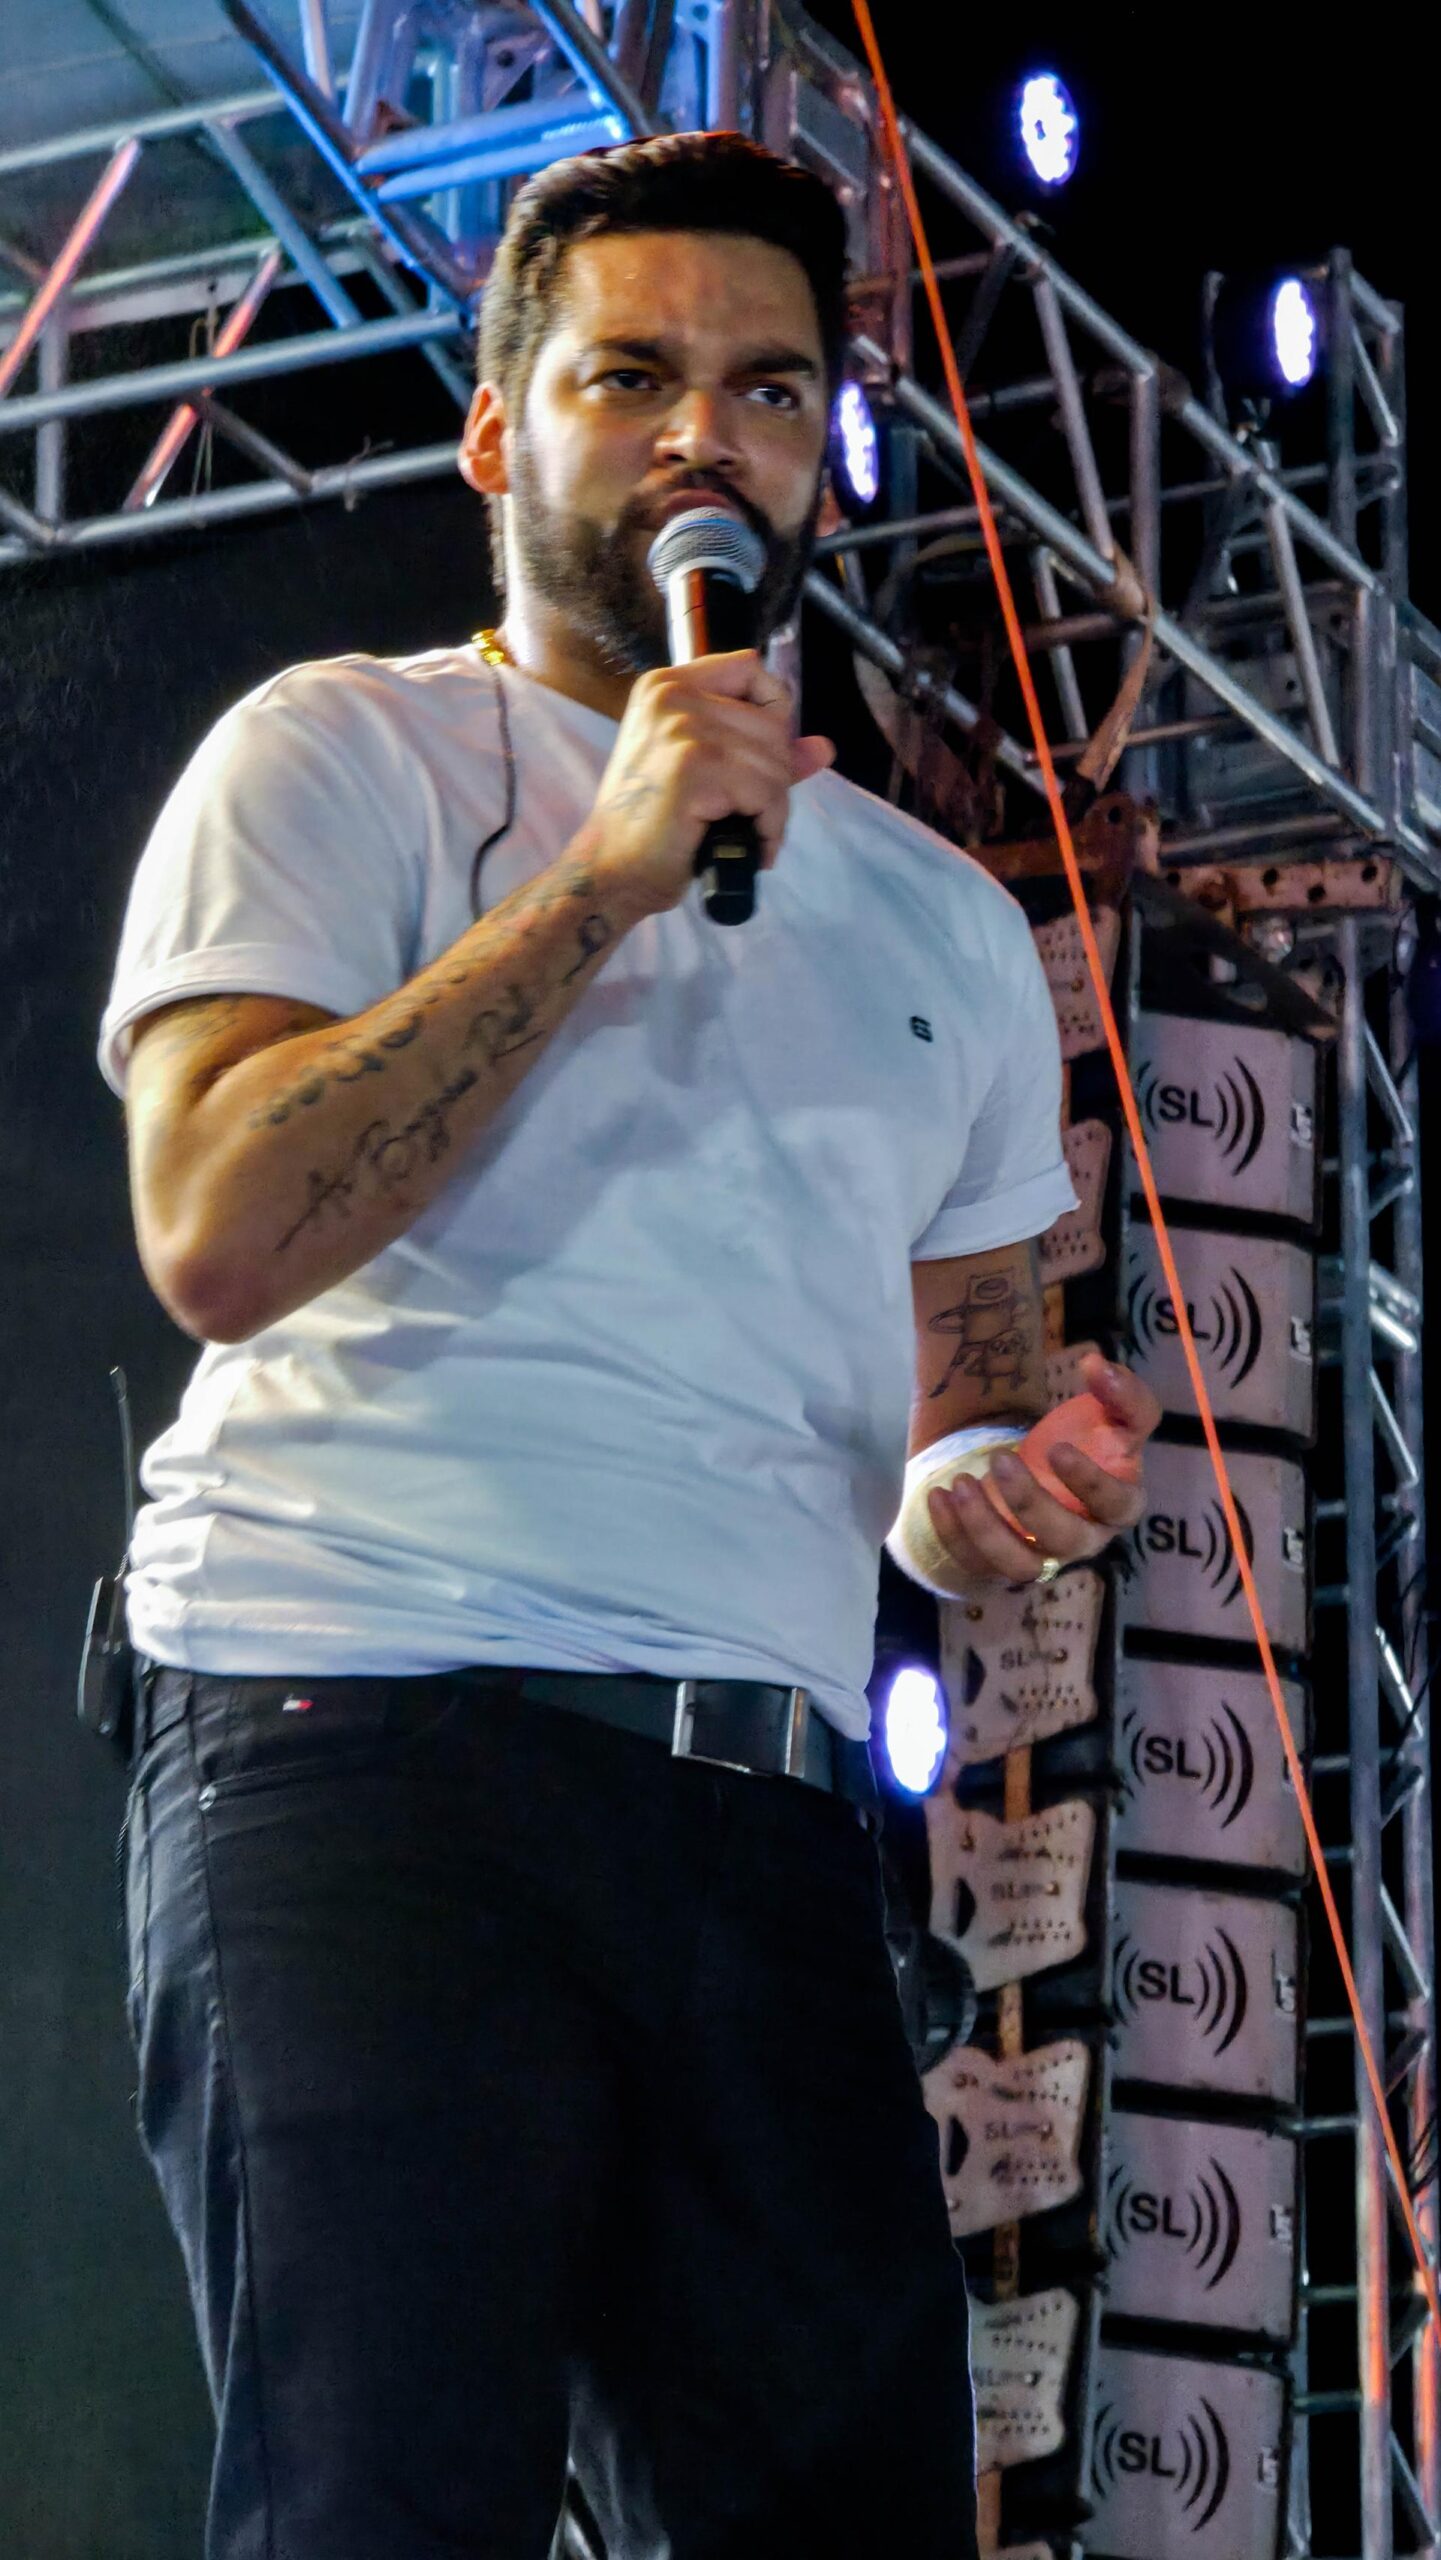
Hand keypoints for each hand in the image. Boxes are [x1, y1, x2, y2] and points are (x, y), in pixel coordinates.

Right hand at [589, 650, 833, 915]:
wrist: (611, 871)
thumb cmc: (653, 825)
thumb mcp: (704, 773)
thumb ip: (761, 751)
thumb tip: (824, 747)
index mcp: (667, 685)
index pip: (751, 669)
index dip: (773, 714)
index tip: (762, 758)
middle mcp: (672, 695)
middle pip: (772, 722)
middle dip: (776, 777)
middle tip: (753, 813)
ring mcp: (682, 729)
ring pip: (775, 761)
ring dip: (774, 809)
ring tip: (751, 834)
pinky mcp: (694, 768)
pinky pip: (767, 794)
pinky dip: (769, 828)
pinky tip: (750, 847)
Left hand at [925, 1352, 1160, 1588]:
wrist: (1040, 1462)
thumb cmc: (1085, 1440)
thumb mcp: (1111, 1412)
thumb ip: (1120, 1391)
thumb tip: (1097, 1365)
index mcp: (1118, 1506)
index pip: (1117, 1507)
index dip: (1091, 1485)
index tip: (1057, 1449)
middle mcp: (1083, 1540)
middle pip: (1064, 1541)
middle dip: (1029, 1504)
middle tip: (1000, 1459)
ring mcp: (1041, 1557)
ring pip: (1019, 1567)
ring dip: (987, 1529)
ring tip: (961, 1483)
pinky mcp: (1000, 1564)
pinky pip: (976, 1564)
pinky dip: (954, 1534)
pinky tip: (939, 1496)